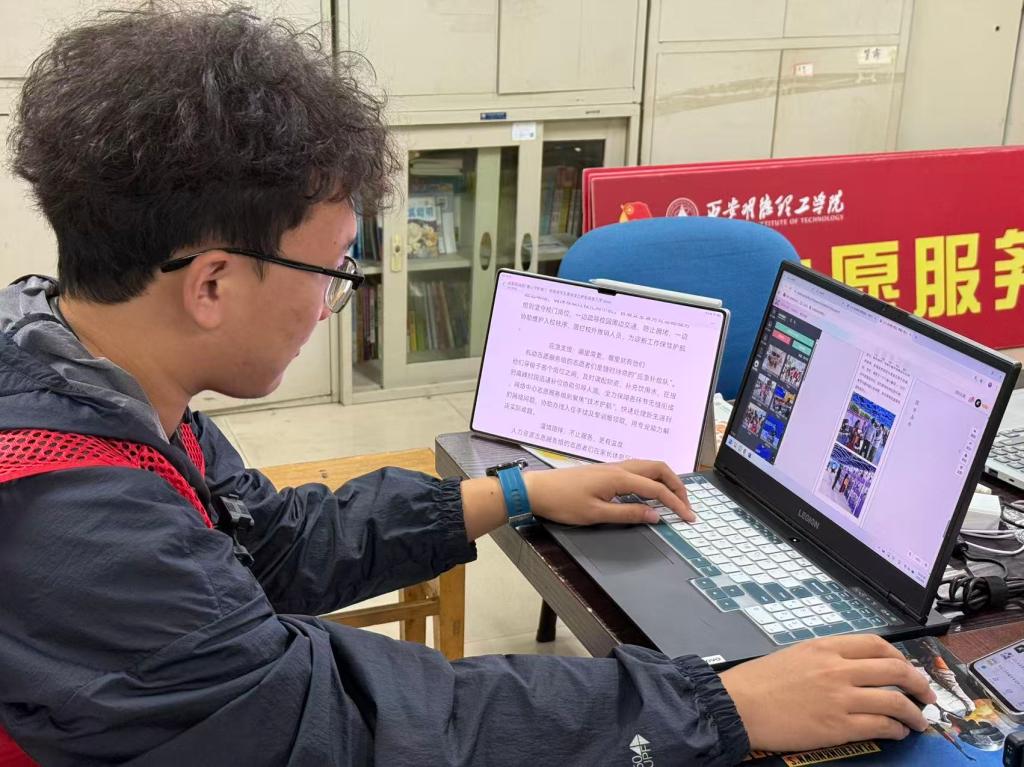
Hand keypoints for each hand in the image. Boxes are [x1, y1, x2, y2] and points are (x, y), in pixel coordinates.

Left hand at [524, 460, 692, 525]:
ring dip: (665, 480)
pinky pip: (637, 470)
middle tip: (686, 505)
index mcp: (620, 478)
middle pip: (659, 469)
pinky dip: (651, 479)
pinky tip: (650, 493)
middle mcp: (619, 468)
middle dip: (677, 485)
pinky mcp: (606, 471)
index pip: (658, 490)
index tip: (689, 517)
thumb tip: (655, 515)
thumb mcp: (597, 515)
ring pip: (648, 467)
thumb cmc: (563, 503)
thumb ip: (628, 514)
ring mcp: (612, 467)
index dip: (677, 504)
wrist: (538, 490)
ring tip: (673, 498)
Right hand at [720, 635, 936, 752]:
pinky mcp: (838, 726)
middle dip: (919, 683)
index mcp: (826, 647)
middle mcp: (838, 669)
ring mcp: (840, 698)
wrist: (739, 705)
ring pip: (895, 700)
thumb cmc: (760, 681)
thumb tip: (855, 669)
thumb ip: (826, 658)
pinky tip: (897, 733)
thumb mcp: (795, 655)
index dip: (900, 658)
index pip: (877, 645)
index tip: (906, 669)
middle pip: (895, 670)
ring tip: (918, 721)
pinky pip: (881, 726)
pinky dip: (896, 730)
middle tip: (925, 695)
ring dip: (914, 712)